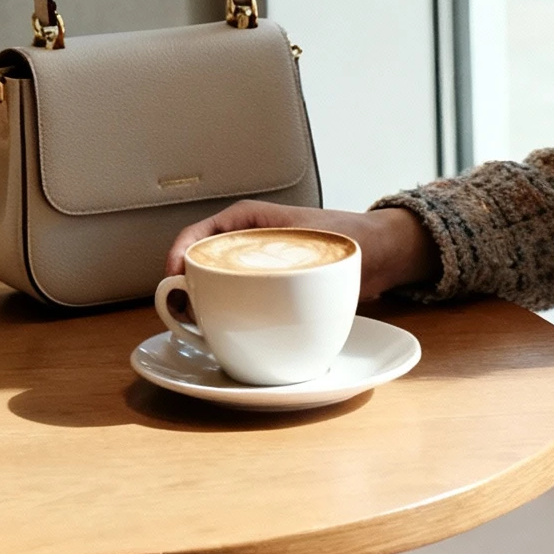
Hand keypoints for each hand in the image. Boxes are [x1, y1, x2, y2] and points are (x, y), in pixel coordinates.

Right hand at [164, 200, 440, 299]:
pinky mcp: (262, 290)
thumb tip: (264, 278)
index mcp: (247, 220)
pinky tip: (222, 334)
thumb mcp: (314, 244)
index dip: (180, 255)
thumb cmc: (350, 236)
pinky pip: (233, 303)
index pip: (199, 233)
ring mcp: (251, 267)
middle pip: (197, 264)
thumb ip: (289, 259)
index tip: (173, 276)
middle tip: (183, 311)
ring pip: (211, 286)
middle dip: (183, 288)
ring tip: (197, 324)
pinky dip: (222, 317)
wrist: (380, 255)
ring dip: (200, 306)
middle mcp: (244, 242)